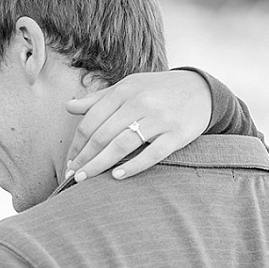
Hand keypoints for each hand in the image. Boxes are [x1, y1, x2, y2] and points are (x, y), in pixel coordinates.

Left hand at [64, 70, 211, 181]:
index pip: (91, 120)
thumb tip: (68, 107)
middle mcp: (140, 103)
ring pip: (122, 145)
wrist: (200, 89)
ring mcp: (159, 119)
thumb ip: (98, 99)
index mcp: (124, 91)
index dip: (77, 143)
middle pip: (103, 135)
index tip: (70, 161)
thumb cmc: (157, 91)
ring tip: (84, 179)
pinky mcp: (177, 134)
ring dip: (99, 164)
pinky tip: (117, 176)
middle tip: (72, 176)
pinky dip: (133, 166)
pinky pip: (153, 153)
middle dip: (84, 158)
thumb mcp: (128, 88)